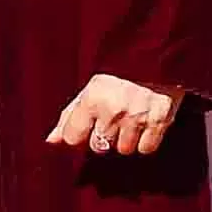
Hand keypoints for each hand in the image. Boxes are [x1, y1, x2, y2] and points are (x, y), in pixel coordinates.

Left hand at [48, 71, 181, 156]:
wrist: (156, 61)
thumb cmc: (118, 77)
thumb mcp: (89, 89)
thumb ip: (68, 116)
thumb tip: (51, 141)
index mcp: (92, 99)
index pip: (73, 138)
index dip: (79, 134)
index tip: (86, 125)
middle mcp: (114, 110)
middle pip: (98, 147)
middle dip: (104, 136)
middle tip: (113, 118)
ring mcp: (137, 117)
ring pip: (124, 149)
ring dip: (126, 139)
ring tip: (130, 118)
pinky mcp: (160, 122)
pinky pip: (145, 149)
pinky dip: (145, 141)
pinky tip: (145, 123)